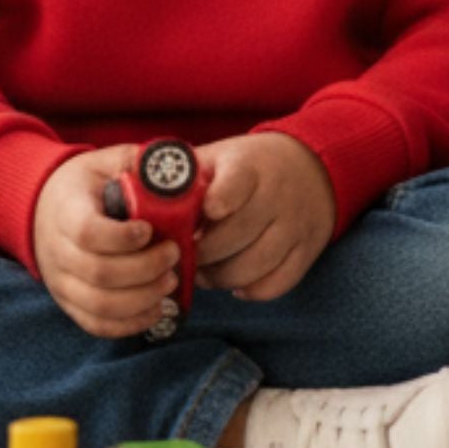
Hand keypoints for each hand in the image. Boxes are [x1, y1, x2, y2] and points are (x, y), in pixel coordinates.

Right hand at [33, 144, 182, 339]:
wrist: (46, 208)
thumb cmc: (88, 184)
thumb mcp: (108, 162)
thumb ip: (138, 163)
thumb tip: (177, 170)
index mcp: (66, 212)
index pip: (88, 233)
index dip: (122, 237)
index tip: (150, 230)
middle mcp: (58, 252)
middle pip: (100, 274)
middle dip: (146, 268)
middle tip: (174, 254)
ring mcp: (61, 283)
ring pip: (100, 305)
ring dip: (143, 298)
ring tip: (170, 280)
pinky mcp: (70, 304)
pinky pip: (97, 325)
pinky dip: (130, 323)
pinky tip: (157, 308)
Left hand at [194, 133, 336, 300]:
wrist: (312, 167)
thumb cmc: (250, 166)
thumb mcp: (220, 157)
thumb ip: (186, 178)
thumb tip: (135, 203)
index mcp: (251, 167)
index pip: (236, 185)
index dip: (218, 201)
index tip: (205, 213)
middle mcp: (278, 196)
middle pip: (237, 237)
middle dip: (203, 254)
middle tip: (184, 258)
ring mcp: (295, 225)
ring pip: (254, 266)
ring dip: (221, 278)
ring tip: (206, 272)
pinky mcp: (307, 250)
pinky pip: (276, 284)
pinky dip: (251, 290)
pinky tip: (236, 282)